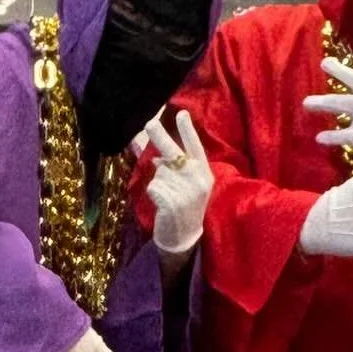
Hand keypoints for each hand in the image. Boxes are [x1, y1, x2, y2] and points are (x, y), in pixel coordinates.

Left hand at [137, 109, 212, 255]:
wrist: (185, 238)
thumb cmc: (184, 206)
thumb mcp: (185, 184)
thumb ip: (171, 165)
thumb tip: (149, 146)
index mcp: (204, 173)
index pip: (195, 148)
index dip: (188, 131)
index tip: (182, 114)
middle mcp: (197, 180)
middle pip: (173, 153)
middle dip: (159, 136)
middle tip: (148, 123)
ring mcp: (186, 192)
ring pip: (158, 172)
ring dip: (158, 182)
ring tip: (168, 197)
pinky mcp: (173, 202)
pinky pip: (153, 187)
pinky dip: (152, 194)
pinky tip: (162, 205)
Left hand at [306, 59, 352, 169]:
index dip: (342, 70)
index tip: (327, 62)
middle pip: (346, 87)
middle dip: (331, 77)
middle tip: (319, 68)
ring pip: (338, 106)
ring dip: (321, 104)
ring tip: (307, 104)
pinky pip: (341, 135)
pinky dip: (330, 137)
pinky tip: (320, 138)